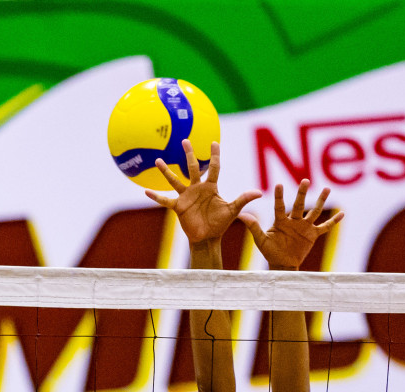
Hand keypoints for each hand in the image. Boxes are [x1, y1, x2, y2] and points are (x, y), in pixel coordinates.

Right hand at [145, 140, 260, 246]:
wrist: (208, 238)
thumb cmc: (220, 224)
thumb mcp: (233, 210)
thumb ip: (243, 200)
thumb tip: (259, 192)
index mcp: (211, 187)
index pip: (214, 167)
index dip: (215, 155)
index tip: (214, 142)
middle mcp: (197, 189)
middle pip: (193, 168)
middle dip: (189, 154)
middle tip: (185, 140)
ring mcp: (186, 197)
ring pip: (175, 180)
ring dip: (166, 171)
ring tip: (158, 160)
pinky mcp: (178, 207)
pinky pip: (165, 201)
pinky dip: (156, 197)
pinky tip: (146, 191)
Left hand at [239, 180, 343, 269]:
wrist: (282, 264)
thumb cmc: (270, 252)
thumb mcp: (261, 240)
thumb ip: (254, 227)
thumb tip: (242, 215)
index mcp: (280, 221)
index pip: (279, 206)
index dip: (279, 196)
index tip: (279, 184)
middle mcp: (294, 221)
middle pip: (299, 205)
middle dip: (302, 193)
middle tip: (305, 181)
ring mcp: (304, 227)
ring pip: (314, 212)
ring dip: (320, 201)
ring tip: (326, 189)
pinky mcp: (312, 235)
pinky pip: (325, 227)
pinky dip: (333, 222)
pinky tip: (342, 214)